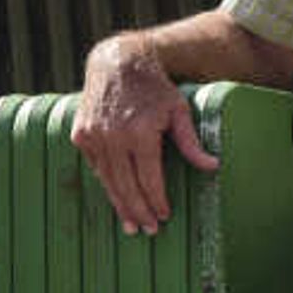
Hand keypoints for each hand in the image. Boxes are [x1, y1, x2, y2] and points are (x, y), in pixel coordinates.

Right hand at [71, 34, 216, 234]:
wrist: (117, 61)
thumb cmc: (154, 87)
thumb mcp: (179, 110)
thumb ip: (192, 143)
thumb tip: (212, 166)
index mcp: (140, 133)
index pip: (149, 179)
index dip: (157, 201)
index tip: (164, 216)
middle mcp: (113, 136)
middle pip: (127, 186)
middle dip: (139, 211)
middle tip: (148, 230)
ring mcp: (93, 135)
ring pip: (108, 180)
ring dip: (120, 204)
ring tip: (130, 224)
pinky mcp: (80, 133)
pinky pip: (95, 166)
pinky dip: (106, 182)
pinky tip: (116, 195)